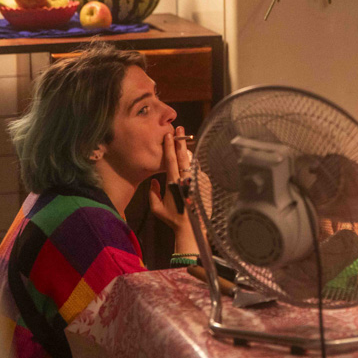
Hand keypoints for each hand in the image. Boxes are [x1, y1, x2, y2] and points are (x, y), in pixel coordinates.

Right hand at [149, 127, 199, 252]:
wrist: (192, 228)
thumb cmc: (173, 219)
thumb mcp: (157, 208)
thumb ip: (152, 193)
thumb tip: (154, 181)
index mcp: (173, 182)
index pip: (171, 160)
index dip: (169, 146)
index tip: (168, 135)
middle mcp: (186, 179)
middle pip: (184, 155)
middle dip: (180, 141)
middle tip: (180, 128)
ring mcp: (197, 181)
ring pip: (192, 162)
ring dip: (188, 153)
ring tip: (183, 144)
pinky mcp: (205, 185)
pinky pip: (198, 172)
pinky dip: (193, 168)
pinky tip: (190, 166)